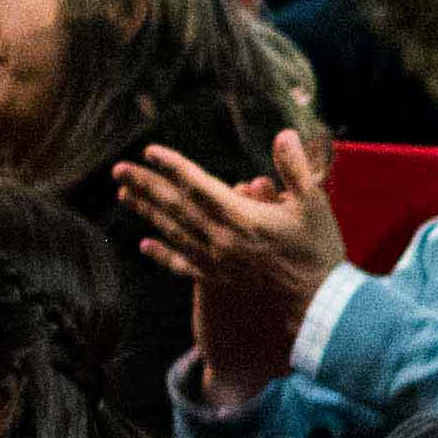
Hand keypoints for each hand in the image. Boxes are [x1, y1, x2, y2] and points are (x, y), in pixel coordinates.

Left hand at [115, 125, 343, 395]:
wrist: (318, 302)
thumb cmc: (318, 249)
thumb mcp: (314, 203)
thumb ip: (295, 168)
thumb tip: (283, 134)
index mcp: (242, 217)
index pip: (198, 185)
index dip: (173, 166)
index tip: (150, 151)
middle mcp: (221, 239)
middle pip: (175, 207)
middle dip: (145, 186)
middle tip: (118, 170)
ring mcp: (217, 261)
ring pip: (173, 232)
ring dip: (147, 212)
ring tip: (123, 196)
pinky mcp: (219, 278)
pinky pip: (183, 265)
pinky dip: (162, 254)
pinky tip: (143, 245)